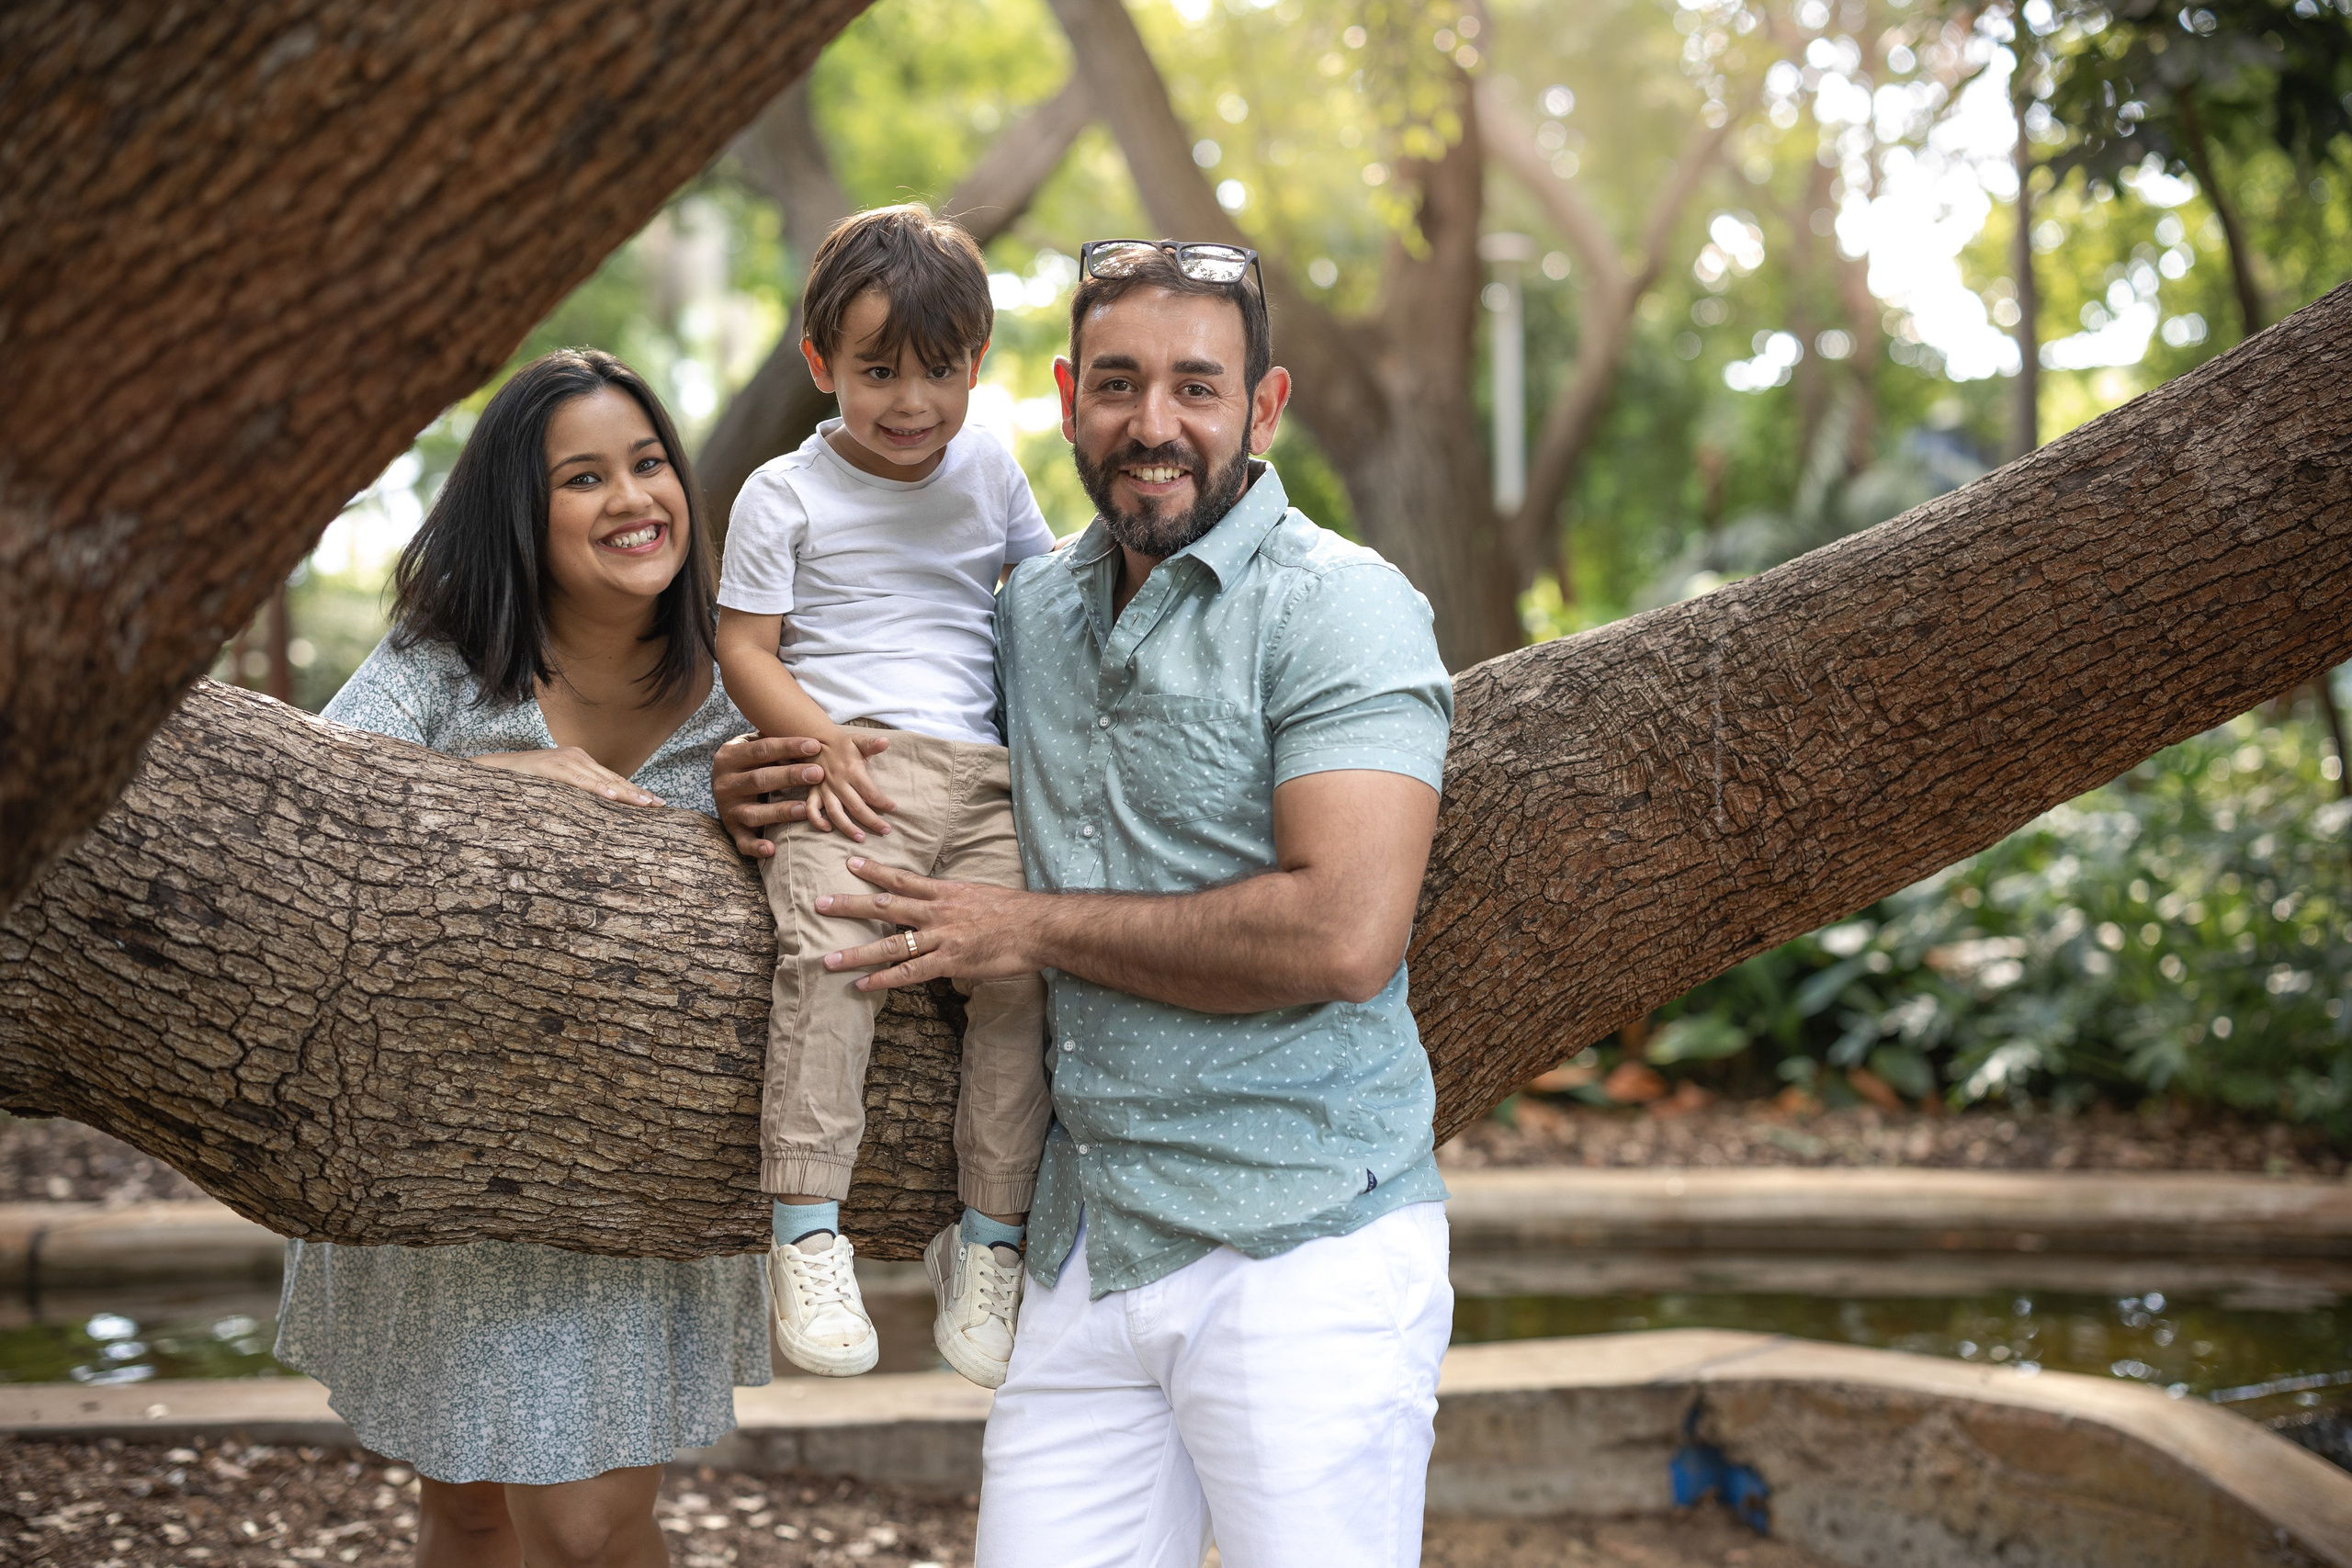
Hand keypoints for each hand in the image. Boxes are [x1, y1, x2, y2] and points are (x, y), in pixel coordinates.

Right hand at [475, 747, 660, 805]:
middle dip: (638, 794)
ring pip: (602, 780)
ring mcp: (566, 760)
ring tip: (645, 804)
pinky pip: (580, 781)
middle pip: (615, 780)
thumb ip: (575, 794)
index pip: (614, 780)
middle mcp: (578, 757)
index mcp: (581, 762)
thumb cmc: (525, 782)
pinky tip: (613, 796)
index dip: (635, 791)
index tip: (656, 803)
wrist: (495, 769)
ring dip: (626, 793)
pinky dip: (597, 789)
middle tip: (660, 806)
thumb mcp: (556, 788)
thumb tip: (597, 813)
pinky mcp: (553, 767)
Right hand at [715, 733, 846, 855]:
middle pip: (760, 779)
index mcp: (729, 756)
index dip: (789, 747)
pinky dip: (755, 847)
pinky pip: (742, 841)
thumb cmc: (749, 762)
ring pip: (754, 812)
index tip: (815, 745)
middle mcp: (724, 782)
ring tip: (806, 809)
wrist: (721, 785)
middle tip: (818, 773)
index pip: (762, 749)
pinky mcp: (731, 829)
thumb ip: (773, 740)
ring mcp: (727, 808)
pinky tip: (771, 849)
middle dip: (790, 776)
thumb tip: (810, 731)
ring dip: (780, 811)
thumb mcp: (754, 746)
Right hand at [806, 729, 898, 843]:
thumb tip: (886, 741)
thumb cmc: (843, 744)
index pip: (870, 792)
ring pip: (835, 813)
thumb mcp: (858, 741)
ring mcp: (824, 789)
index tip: (894, 809)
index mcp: (852, 771)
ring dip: (847, 827)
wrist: (815, 741)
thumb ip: (872, 744)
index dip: (883, 802)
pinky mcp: (812, 793)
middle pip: (857, 807)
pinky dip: (817, 821)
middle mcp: (838, 783)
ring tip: (861, 838)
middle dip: (872, 821)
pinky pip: (811, 810)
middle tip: (886, 831)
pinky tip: (828, 829)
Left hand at [816, 857, 1040, 991]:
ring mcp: (941, 938)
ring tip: (828, 958)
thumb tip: (939, 906)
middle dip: (850, 906)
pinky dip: (883, 979)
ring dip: (856, 952)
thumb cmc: (1015, 913)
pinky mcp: (949, 962)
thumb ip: (955, 901)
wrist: (1039, 928)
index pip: (902, 878)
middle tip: (819, 903)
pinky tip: (861, 985)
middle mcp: (937, 911)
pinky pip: (909, 973)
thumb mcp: (981, 894)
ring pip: (890, 945)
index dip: (874, 870)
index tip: (849, 863)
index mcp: (945, 892)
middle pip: (885, 906)